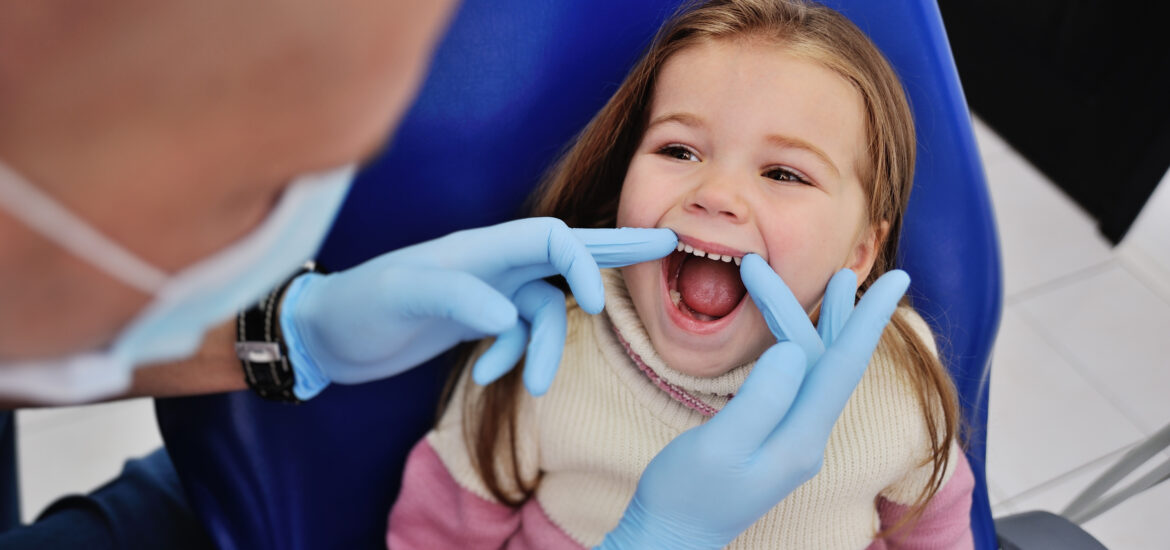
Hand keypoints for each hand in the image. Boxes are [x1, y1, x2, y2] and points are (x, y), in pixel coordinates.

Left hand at [280, 218, 676, 399]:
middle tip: (666, 244)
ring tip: (532, 386)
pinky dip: (514, 358)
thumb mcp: (399, 296)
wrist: (326, 335)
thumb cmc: (357, 305)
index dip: (583, 261)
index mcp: (481, 247)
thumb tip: (508, 318)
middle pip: (567, 252)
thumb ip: (455, 298)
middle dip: (615, 253)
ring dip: (544, 351)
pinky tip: (484, 376)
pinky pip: (521, 335)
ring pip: (545, 314)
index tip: (592, 303)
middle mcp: (493, 264)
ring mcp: (489, 292)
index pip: (552, 239)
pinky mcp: (479, 320)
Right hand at [599, 255, 908, 548]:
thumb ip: (759, 400)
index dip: (869, 319)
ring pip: (817, 369)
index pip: (844, 365)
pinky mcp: (775, 438)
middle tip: (849, 271)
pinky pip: (799, 382)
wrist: (671, 537)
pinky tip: (795, 332)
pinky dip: (800, 346)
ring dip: (820, 325)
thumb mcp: (718, 447)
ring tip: (836, 287)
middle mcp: (806, 438)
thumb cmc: (685, 494)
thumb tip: (794, 352)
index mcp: (800, 438)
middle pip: (831, 361)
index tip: (897, 279)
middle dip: (839, 313)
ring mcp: (793, 440)